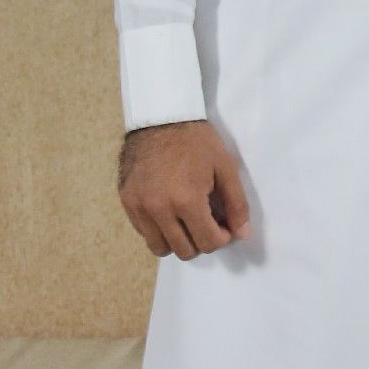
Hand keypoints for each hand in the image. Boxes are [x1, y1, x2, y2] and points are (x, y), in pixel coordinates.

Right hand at [119, 119, 252, 259]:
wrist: (161, 117)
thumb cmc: (196, 141)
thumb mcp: (225, 168)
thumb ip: (236, 204)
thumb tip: (242, 234)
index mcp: (186, 201)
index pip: (207, 243)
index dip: (221, 238)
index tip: (223, 225)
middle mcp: (159, 210)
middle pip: (184, 251)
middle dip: (201, 241)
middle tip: (207, 222)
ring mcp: (139, 207)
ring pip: (160, 247)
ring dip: (178, 241)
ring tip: (187, 220)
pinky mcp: (126, 202)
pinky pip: (144, 233)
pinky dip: (159, 230)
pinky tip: (169, 212)